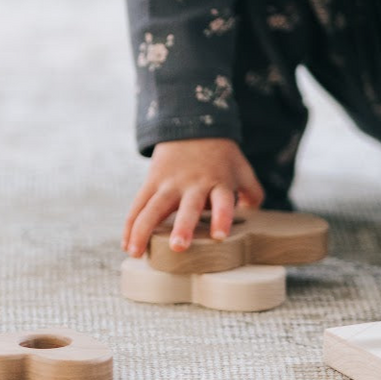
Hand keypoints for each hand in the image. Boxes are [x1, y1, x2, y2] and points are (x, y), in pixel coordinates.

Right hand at [122, 138, 263, 257]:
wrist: (193, 127)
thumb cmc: (221, 157)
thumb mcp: (242, 169)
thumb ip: (253, 193)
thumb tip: (252, 215)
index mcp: (219, 182)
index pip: (222, 201)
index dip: (221, 217)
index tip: (219, 236)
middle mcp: (193, 184)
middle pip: (187, 207)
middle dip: (183, 226)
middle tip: (178, 246)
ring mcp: (169, 183)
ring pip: (153, 207)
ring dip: (144, 230)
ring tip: (137, 253)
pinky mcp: (152, 182)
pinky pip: (138, 206)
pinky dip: (130, 226)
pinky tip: (128, 246)